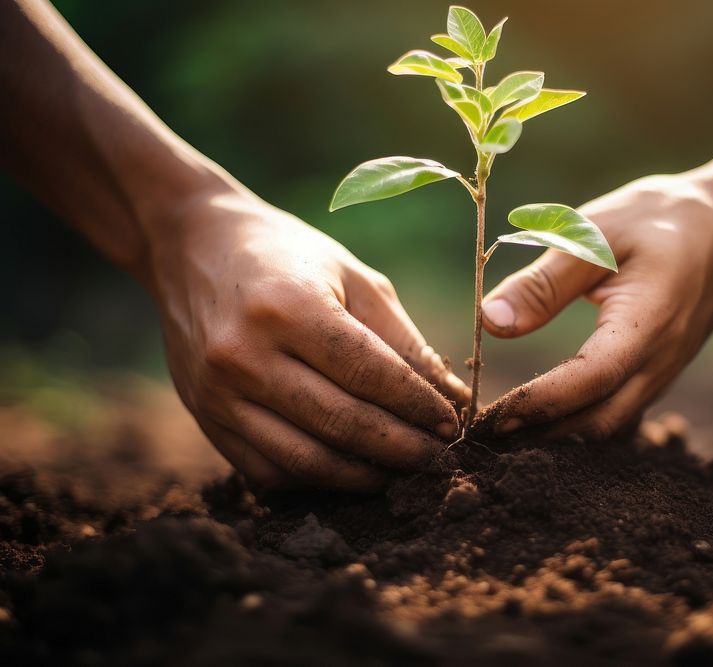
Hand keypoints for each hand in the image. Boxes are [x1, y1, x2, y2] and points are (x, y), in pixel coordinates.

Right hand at [150, 188, 468, 489]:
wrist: (191, 245)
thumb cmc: (287, 255)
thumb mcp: (353, 277)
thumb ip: (402, 340)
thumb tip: (451, 397)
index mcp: (289, 307)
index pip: (370, 374)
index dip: (418, 406)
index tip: (452, 423)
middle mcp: (244, 354)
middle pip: (342, 423)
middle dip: (402, 448)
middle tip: (438, 458)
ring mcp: (217, 393)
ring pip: (306, 460)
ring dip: (364, 476)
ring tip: (402, 472)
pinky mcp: (204, 419)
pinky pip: (268, 471)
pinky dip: (316, 480)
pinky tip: (351, 470)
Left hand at [481, 174, 712, 439]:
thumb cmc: (660, 219)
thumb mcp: (597, 232)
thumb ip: (545, 282)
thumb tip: (490, 322)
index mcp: (648, 320)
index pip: (590, 378)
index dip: (539, 402)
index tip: (492, 417)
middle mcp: (661, 359)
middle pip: (600, 421)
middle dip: (543, 434)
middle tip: (488, 434)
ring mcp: (666, 371)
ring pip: (611, 424)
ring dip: (561, 434)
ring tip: (508, 430)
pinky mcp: (660, 372)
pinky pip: (621, 413)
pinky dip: (582, 421)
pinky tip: (546, 415)